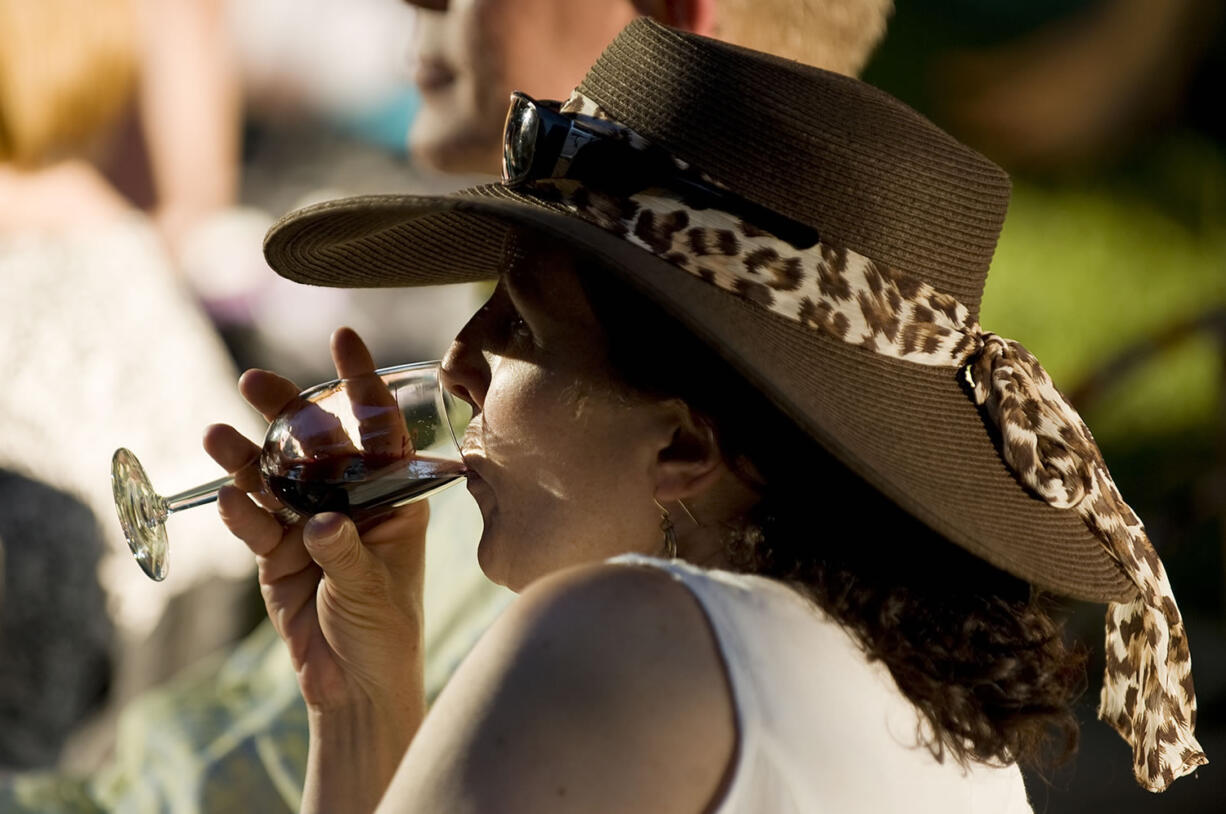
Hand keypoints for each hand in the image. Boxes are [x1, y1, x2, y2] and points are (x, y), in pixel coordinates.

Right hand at [203, 327, 428, 718]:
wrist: (355, 687)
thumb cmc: (385, 632)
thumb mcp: (374, 589)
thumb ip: (348, 554)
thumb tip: (321, 526)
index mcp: (393, 498)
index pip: (380, 429)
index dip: (361, 382)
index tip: (342, 338)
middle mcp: (350, 501)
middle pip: (316, 444)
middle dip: (287, 412)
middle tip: (254, 382)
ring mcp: (309, 524)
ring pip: (275, 478)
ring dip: (247, 457)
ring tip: (218, 435)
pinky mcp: (277, 554)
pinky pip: (255, 524)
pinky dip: (241, 512)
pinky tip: (229, 498)